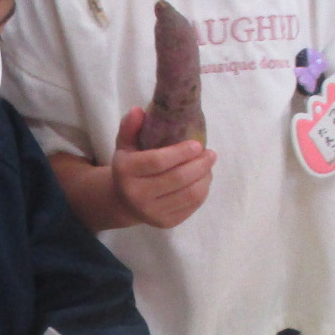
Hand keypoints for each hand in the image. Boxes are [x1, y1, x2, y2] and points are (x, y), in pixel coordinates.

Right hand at [111, 107, 215, 226]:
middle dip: (200, 165)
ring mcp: (152, 213)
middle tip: (211, 154)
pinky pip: (192, 206)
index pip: (157, 162)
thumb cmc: (130, 167)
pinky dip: (203, 190)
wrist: (124, 202)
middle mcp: (137, 196)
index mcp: (125, 172)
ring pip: (189, 194)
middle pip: (178, 179)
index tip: (198, 144)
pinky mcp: (166, 223)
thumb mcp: (125, 145)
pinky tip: (203, 179)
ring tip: (209, 166)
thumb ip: (130, 127)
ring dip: (205, 177)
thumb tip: (139, 110)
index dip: (181, 152)